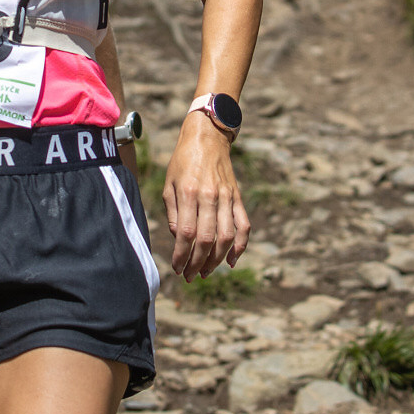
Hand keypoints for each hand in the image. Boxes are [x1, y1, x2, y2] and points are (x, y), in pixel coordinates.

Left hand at [163, 111, 249, 280]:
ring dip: (216, 260)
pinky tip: (231, 261)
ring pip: (226, 237)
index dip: (182, 255)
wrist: (207, 137)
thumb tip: (180, 238)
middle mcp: (210, 196)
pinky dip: (240, 247)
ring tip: (205, 272)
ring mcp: (227, 197)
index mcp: (188, 192)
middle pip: (206, 240)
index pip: (186, 233)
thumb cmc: (182, 161)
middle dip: (197, 263)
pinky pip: (244, 226)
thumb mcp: (169, 184)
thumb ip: (173, 212)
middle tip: (189, 276)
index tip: (176, 268)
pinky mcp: (238, 197)